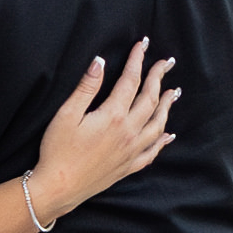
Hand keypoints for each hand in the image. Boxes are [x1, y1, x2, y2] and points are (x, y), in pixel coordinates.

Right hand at [24, 43, 182, 223]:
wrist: (60, 187)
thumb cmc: (58, 150)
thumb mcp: (67, 115)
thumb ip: (86, 87)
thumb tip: (100, 62)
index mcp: (113, 116)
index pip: (131, 81)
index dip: (137, 60)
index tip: (143, 45)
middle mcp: (129, 132)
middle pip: (150, 99)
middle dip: (159, 78)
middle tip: (166, 63)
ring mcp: (131, 151)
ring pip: (157, 124)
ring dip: (167, 106)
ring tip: (174, 92)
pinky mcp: (129, 166)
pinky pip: (153, 152)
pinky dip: (163, 141)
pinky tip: (169, 135)